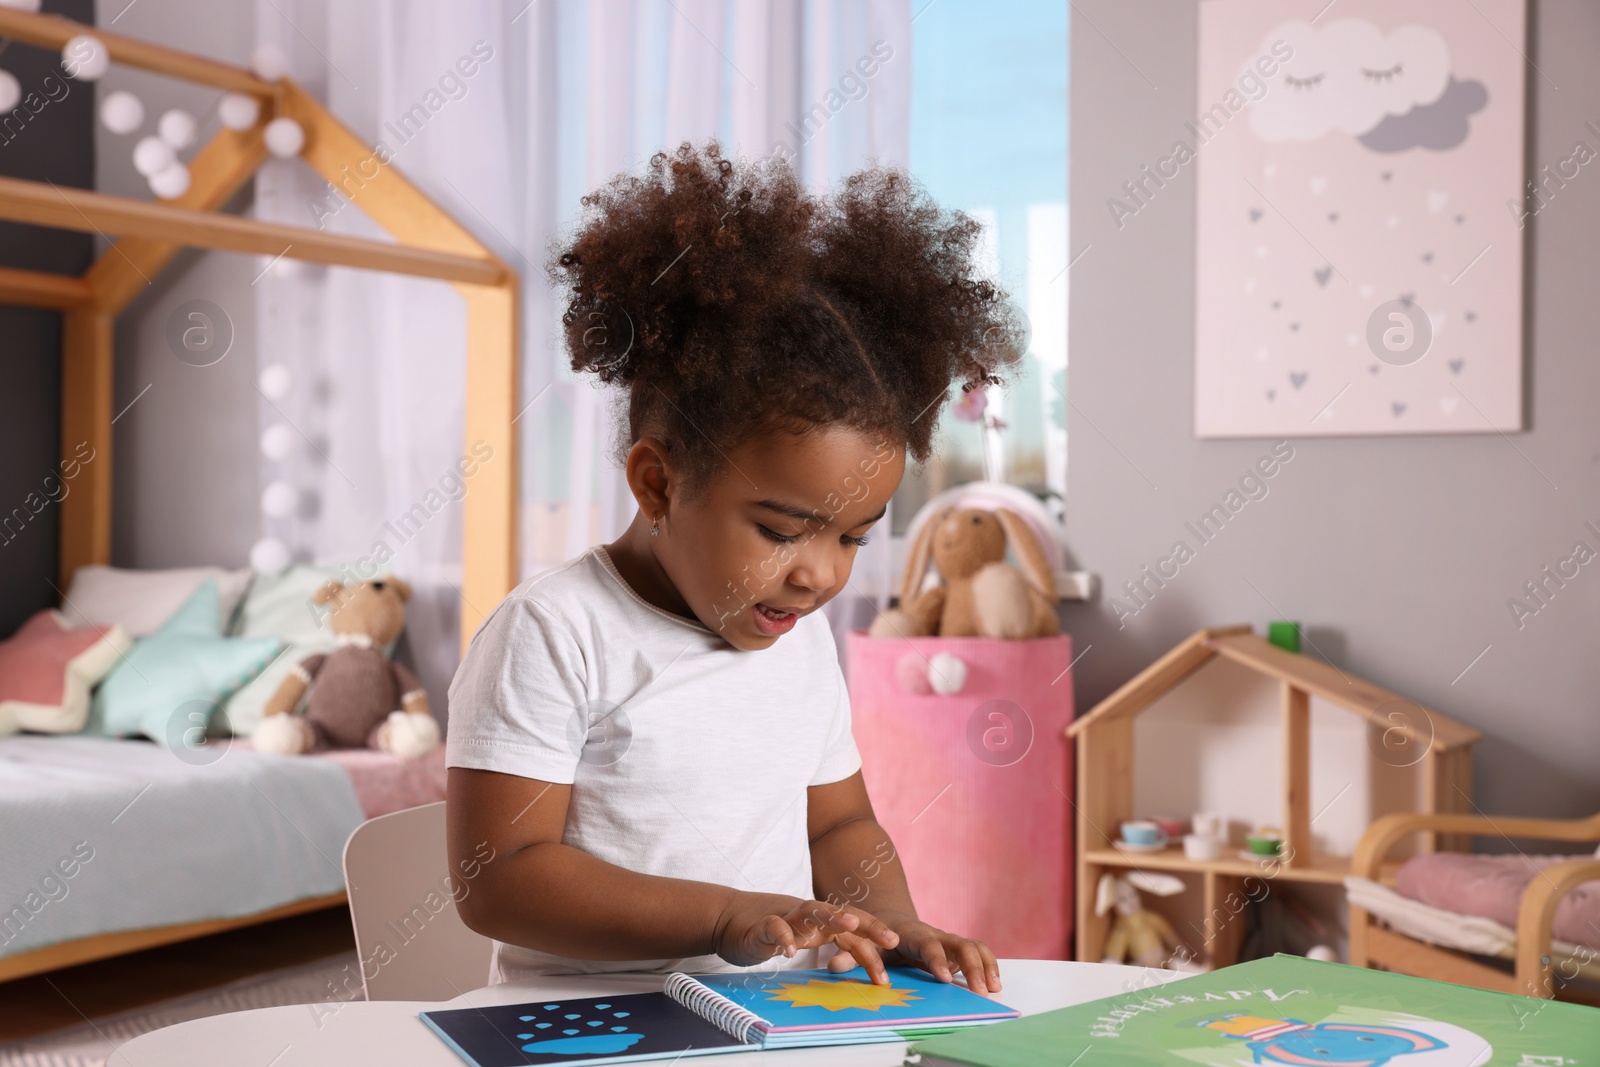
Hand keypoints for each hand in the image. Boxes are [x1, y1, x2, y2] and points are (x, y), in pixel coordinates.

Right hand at [712, 893, 899, 967]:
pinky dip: (782, 936)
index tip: (888, 976)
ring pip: (813, 911)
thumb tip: (861, 964)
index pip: (854, 932)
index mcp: (820, 923)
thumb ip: (828, 946)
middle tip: (892, 940)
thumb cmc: (769, 932)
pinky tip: (790, 952)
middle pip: (843, 915)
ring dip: (832, 915)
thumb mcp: (804, 939)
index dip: (873, 948)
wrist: (725, 919)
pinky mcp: (761, 925)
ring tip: (849, 924)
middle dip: (869, 926)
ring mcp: (785, 917)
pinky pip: (774, 927)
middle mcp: (808, 917)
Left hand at [827, 912, 1001, 995]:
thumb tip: (832, 966)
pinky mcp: (956, 948)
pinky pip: (978, 952)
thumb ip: (850, 954)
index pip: (928, 944)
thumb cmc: (877, 935)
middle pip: (960, 944)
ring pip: (973, 946)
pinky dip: (989, 964)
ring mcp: (948, 940)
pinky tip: (995, 983)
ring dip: (986, 965)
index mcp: (913, 933)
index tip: (944, 978)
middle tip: (980, 991)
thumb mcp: (862, 943)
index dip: (937, 959)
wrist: (890, 919)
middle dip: (972, 966)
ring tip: (994, 989)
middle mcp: (935, 934)